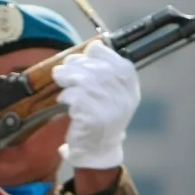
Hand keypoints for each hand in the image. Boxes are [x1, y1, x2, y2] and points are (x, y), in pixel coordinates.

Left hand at [53, 41, 139, 169]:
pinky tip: (65, 102)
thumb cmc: (99, 115)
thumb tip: (92, 45)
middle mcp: (125, 96)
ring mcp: (111, 108)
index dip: (96, 54)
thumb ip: (103, 71)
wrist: (98, 149)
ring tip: (63, 85)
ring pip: (84, 80)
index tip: (83, 58)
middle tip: (63, 72)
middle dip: (75, 65)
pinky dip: (66, 96)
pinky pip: (75, 97)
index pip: (117, 60)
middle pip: (96, 67)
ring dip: (67, 79)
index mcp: (130, 87)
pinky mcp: (95, 118)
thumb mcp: (109, 92)